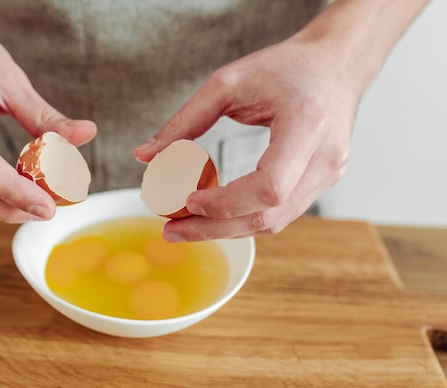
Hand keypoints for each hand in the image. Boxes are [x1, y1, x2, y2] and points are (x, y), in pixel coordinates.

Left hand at [135, 37, 356, 240]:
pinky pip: (281, 212)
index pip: (269, 186)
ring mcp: (329, 173)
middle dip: (216, 228)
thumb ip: (185, 120)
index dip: (226, 203)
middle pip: (270, 214)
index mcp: (308, 125)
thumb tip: (144, 155)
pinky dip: (245, 218)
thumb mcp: (228, 82)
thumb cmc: (286, 67)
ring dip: (227, 229)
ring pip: (276, 221)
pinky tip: (214, 216)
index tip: (187, 202)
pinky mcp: (323, 181)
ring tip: (184, 227)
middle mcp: (326, 157)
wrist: (335, 64)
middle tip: (172, 231)